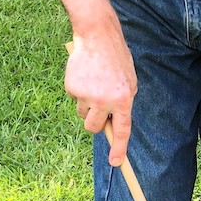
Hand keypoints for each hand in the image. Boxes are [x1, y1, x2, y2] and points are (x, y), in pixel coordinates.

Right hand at [65, 32, 135, 164]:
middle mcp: (105, 101)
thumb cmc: (116, 60)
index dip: (119, 148)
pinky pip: (73, 98)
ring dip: (86, 103)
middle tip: (97, 106)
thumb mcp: (128, 82)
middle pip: (94, 127)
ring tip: (93, 81)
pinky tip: (84, 74)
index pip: (122, 130)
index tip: (116, 163)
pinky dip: (77, 89)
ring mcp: (87, 95)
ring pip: (83, 113)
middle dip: (94, 122)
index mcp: (124, 99)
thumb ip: (121, 103)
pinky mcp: (72, 88)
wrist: (97, 37)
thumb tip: (111, 125)